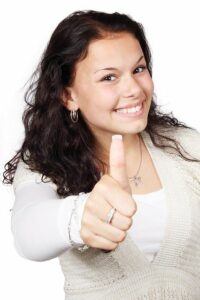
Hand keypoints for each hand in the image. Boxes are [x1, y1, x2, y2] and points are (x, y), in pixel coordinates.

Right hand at [80, 135, 136, 250]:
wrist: (89, 212)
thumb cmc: (111, 196)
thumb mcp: (118, 179)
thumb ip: (118, 160)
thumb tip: (118, 136)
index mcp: (103, 186)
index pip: (131, 208)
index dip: (130, 208)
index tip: (122, 203)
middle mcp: (92, 201)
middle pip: (127, 222)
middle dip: (126, 220)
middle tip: (116, 213)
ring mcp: (87, 218)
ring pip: (119, 235)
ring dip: (119, 231)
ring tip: (111, 221)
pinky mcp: (85, 234)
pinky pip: (110, 244)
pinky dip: (111, 241)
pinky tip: (104, 230)